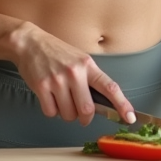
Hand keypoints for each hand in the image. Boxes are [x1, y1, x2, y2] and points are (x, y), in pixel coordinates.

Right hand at [11, 25, 137, 125]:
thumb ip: (90, 79)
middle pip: (87, 109)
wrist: (31, 43)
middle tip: (82, 116)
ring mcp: (57, 80)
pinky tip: (49, 98)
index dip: (122, 104)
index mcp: (88, 65)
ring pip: (68, 114)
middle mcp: (74, 73)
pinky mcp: (41, 87)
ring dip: (66, 113)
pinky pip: (51, 112)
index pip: (110, 87)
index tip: (130, 117)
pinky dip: (51, 110)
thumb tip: (101, 104)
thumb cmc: (57, 53)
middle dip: (85, 118)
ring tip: (61, 99)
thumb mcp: (80, 60)